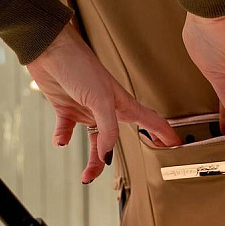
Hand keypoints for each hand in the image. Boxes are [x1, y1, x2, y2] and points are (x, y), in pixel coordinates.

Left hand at [28, 23, 179, 182]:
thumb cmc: (79, 65)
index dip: (164, 134)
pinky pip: (66, 130)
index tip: (175, 145)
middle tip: (112, 172)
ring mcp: (86, 109)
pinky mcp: (66, 108)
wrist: (49, 50)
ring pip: (92, 140)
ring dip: (90, 158)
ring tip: (86, 175)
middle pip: (115, 139)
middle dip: (113, 157)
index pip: (150, 121)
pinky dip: (63, 138)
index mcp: (122, 103)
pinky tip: (61, 141)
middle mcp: (106, 109)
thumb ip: (108, 129)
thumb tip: (107, 154)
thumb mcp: (100, 100)